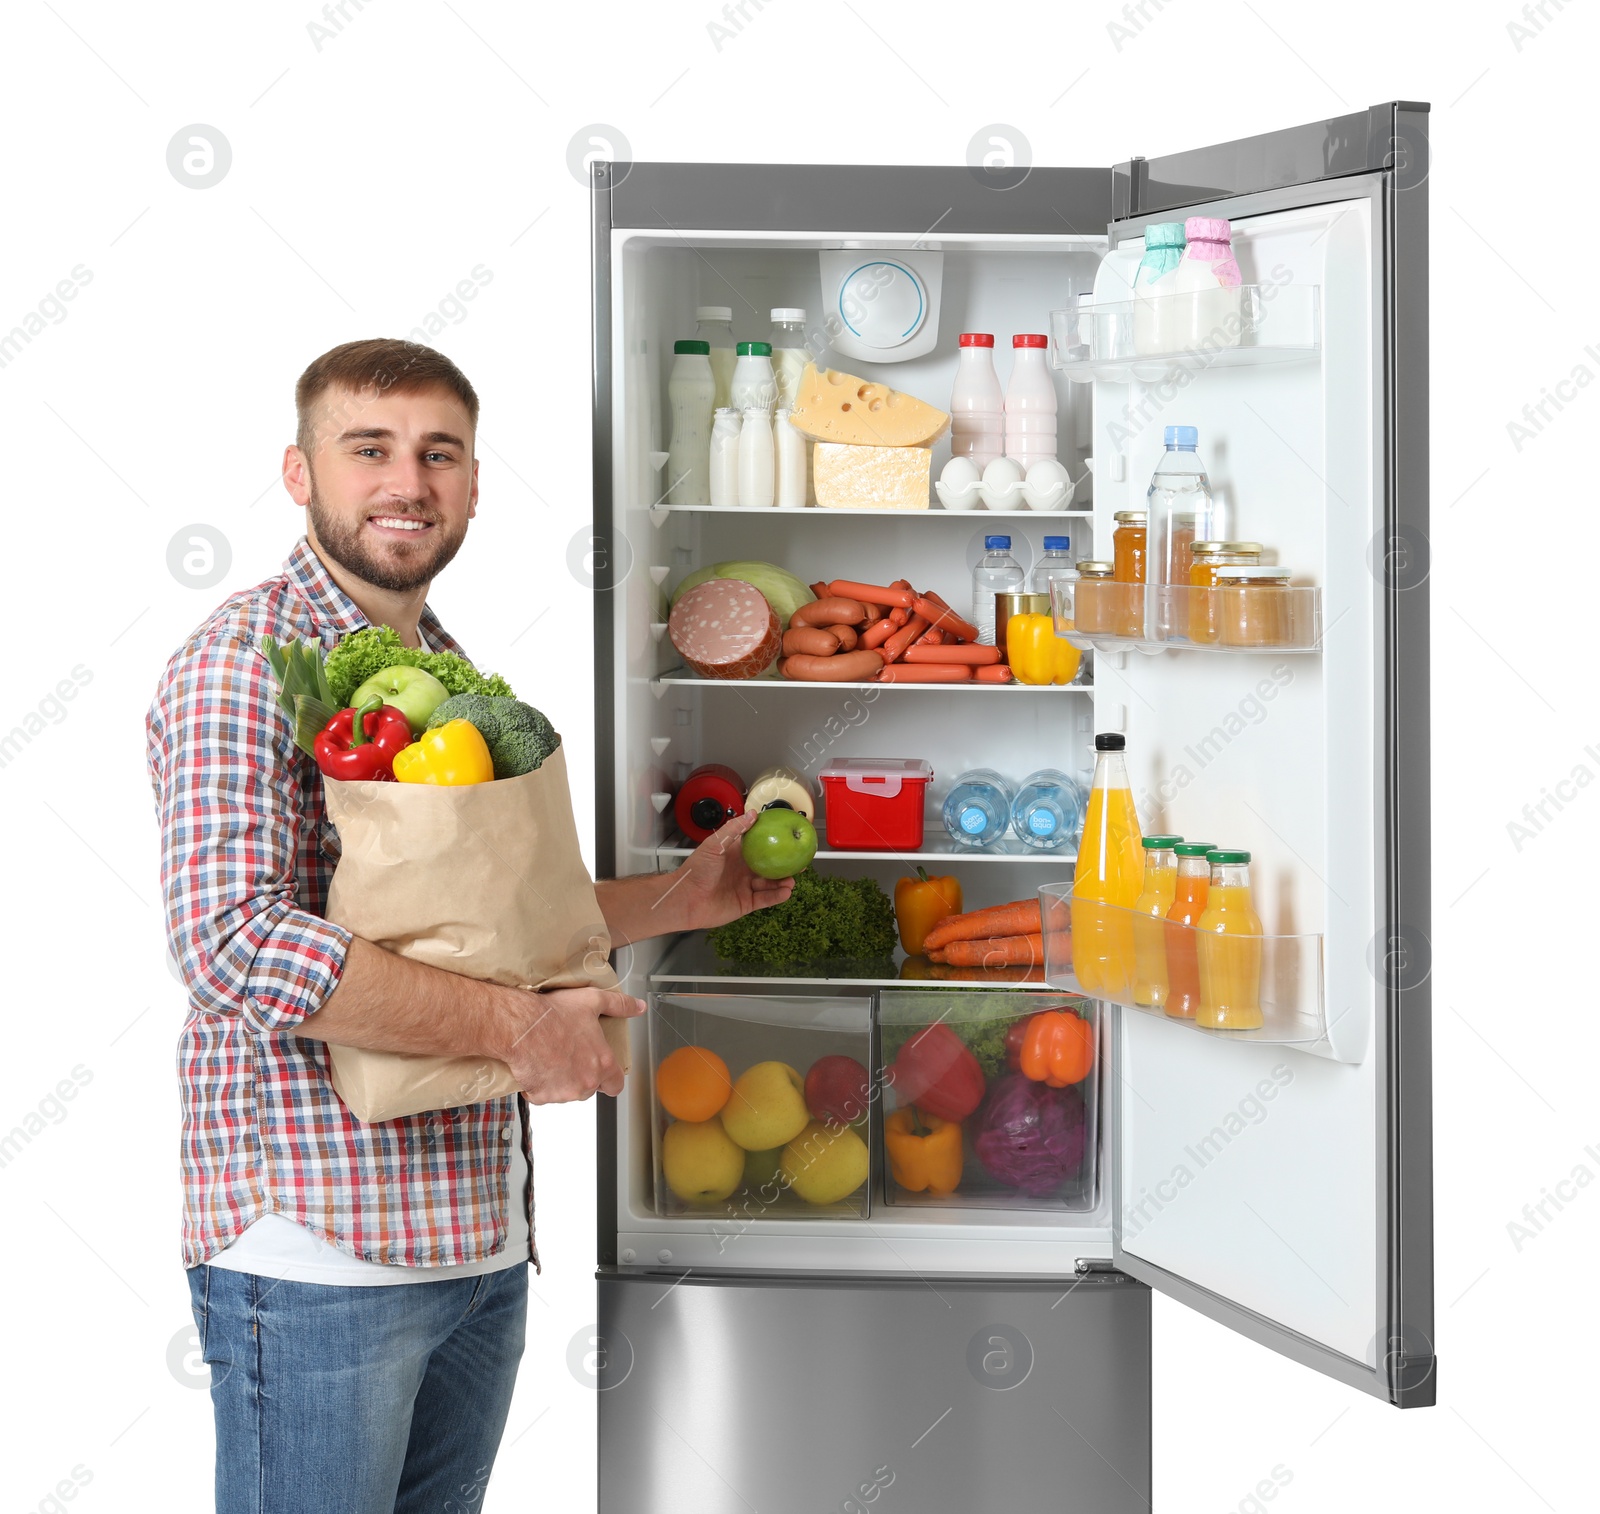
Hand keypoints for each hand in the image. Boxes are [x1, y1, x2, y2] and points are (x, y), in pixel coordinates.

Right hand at [496, 985, 644, 1103]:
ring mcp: (564, 1092)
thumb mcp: (592, 1001)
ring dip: (562, 1080)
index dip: (610, 1078)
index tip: (602, 1071)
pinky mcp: (542, 1096)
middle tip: (570, 1054)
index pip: (616, 1085)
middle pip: (589, 1087)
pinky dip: (540, 1085)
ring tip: (552, 1056)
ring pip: (567, 1092)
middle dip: (582, 1075)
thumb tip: (638, 1007)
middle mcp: (586, 1082)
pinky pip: (544, 1094)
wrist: (520, 1025)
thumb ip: (620, 1005)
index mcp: (602, 1063)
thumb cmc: (554, 1014)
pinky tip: (537, 1065)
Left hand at [667, 809, 795, 930]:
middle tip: (800, 861)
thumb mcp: (714, 844)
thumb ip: (733, 829)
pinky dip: (777, 896)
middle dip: (785, 864)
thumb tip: (751, 814)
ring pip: (770, 884)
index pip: (759, 846)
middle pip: (769, 866)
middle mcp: (742, 870)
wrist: (686, 899)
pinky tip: (786, 891)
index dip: (774, 842)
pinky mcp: (745, 903)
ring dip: (783, 881)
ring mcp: (745, 887)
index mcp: (736, 854)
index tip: (789, 837)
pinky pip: (765, 899)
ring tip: (793, 878)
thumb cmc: (695, 871)